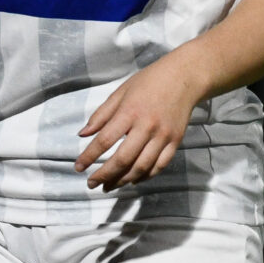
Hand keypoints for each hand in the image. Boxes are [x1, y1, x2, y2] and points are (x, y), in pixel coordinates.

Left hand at [75, 56, 203, 189]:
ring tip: (109, 185)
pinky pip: (159, 166)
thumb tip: (82, 135)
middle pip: (123, 159)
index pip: (105, 140)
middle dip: (105, 175)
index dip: (89, 156)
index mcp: (130, 112)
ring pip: (141, 167)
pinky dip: (144, 176)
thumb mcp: (120, 92)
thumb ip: (101, 115)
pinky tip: (132, 180)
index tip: (78, 167)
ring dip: (123, 180)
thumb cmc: (149, 82)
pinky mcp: (176, 141)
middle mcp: (147, 127)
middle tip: (92, 183)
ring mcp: (164, 136)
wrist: (185, 77)